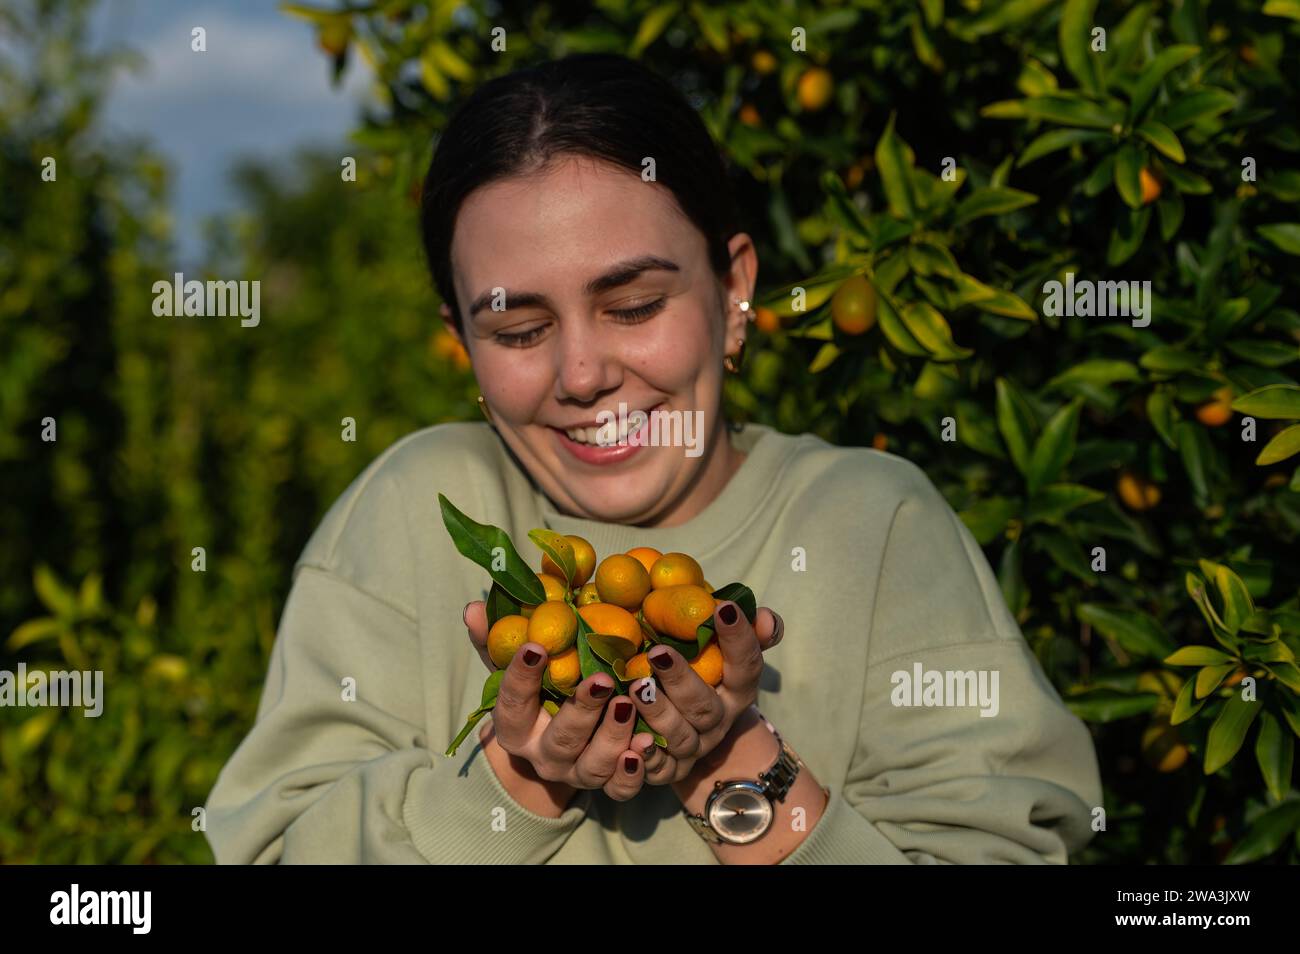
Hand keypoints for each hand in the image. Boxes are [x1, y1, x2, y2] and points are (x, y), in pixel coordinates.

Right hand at [464, 603, 651, 800]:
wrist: (560, 748)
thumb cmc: (538, 694)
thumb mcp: (513, 669)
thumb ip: (495, 641)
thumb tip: (472, 609)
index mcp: (516, 728)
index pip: (513, 703)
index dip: (522, 677)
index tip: (536, 646)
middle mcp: (544, 757)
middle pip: (561, 740)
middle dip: (582, 710)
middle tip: (602, 679)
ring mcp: (577, 774)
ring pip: (594, 765)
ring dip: (614, 735)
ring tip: (629, 703)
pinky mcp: (607, 786)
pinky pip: (620, 788)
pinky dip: (634, 771)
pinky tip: (648, 741)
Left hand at [629, 601, 782, 783]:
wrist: (678, 722)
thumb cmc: (696, 669)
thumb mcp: (717, 646)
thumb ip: (745, 630)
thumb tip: (767, 618)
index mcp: (736, 690)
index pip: (746, 666)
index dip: (739, 639)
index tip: (723, 609)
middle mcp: (718, 723)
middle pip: (705, 707)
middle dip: (682, 680)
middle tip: (657, 652)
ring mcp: (693, 749)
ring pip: (680, 738)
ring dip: (658, 713)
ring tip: (635, 687)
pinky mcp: (668, 771)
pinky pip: (659, 770)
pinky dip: (647, 759)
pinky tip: (633, 742)